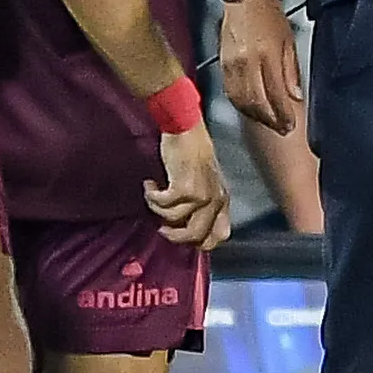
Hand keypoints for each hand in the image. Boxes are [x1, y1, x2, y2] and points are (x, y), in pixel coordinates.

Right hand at [150, 125, 232, 250]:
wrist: (186, 130)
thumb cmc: (193, 153)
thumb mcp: (206, 182)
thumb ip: (203, 204)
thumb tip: (185, 228)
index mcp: (222, 201)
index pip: (219, 236)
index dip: (199, 242)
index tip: (180, 232)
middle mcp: (215, 201)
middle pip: (196, 238)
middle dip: (173, 236)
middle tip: (160, 226)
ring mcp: (201, 196)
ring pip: (173, 221)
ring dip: (157, 209)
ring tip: (153, 194)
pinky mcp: (185, 188)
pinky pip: (161, 205)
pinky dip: (151, 196)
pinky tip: (150, 184)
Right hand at [222, 0, 302, 134]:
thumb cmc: (268, 15)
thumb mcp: (288, 42)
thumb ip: (291, 72)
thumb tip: (295, 96)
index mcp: (266, 54)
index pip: (275, 94)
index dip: (283, 114)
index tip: (289, 124)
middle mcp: (246, 61)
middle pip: (256, 102)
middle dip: (270, 120)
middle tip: (282, 129)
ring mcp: (231, 64)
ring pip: (241, 100)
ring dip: (256, 115)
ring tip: (268, 121)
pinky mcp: (222, 64)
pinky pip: (231, 92)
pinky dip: (242, 104)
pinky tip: (251, 108)